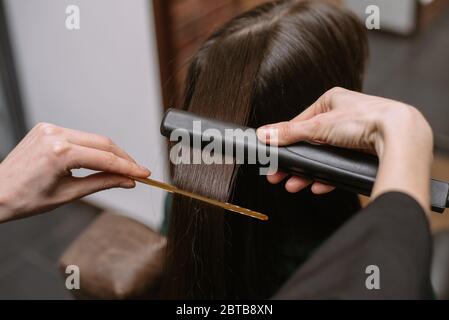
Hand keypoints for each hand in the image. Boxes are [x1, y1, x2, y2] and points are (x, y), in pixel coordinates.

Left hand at [0, 123, 149, 222]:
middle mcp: (55, 135)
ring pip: (93, 138)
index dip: (129, 167)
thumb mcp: (69, 194)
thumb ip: (102, 183)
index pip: (105, 158)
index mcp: (59, 153)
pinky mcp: (47, 129)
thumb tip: (127, 181)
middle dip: (123, 158)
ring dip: (110, 152)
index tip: (144, 174)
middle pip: (103, 143)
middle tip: (137, 172)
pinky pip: (80, 136)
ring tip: (122, 168)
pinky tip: (101, 159)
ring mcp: (50, 129)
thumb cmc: (24, 198)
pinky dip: (93, 147)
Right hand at [257, 88, 432, 208]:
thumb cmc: (365, 119)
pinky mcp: (363, 150)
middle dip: (295, 162)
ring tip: (294, 184)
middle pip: (310, 142)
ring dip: (308, 172)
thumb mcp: (318, 126)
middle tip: (279, 175)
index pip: (300, 122)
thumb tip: (263, 134)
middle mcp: (343, 115)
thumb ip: (289, 132)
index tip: (274, 157)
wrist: (399, 135)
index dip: (286, 141)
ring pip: (324, 156)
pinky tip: (317, 185)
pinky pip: (339, 165)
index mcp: (332, 100)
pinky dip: (327, 176)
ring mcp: (354, 133)